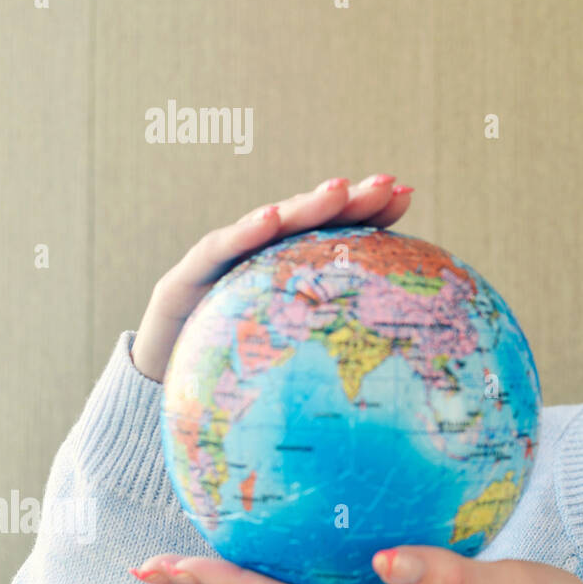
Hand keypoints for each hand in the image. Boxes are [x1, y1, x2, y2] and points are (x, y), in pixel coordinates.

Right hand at [131, 174, 412, 382]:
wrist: (164, 399)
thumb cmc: (239, 384)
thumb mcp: (298, 365)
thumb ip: (342, 348)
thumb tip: (418, 348)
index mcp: (291, 272)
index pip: (336, 233)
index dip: (369, 212)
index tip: (405, 194)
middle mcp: (258, 258)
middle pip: (309, 221)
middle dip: (348, 199)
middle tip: (385, 184)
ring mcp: (221, 264)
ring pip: (269, 227)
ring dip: (306, 206)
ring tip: (339, 190)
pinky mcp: (182, 281)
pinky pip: (217, 252)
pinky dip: (244, 233)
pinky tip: (271, 218)